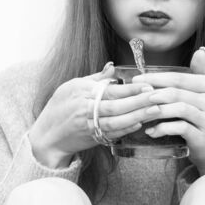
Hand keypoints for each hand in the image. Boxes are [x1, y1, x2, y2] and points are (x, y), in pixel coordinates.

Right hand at [29, 63, 159, 167]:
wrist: (47, 136)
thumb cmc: (59, 107)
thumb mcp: (72, 86)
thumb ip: (95, 78)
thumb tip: (112, 66)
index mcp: (82, 92)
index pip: (111, 90)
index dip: (130, 88)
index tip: (148, 85)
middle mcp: (85, 108)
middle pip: (116, 106)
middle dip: (138, 101)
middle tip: (157, 97)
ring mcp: (89, 125)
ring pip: (116, 121)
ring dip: (137, 116)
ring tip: (155, 110)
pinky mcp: (92, 138)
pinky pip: (112, 134)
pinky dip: (126, 129)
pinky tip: (140, 124)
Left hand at [132, 48, 204, 174]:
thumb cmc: (202, 117)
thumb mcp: (202, 94)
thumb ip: (198, 72)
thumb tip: (201, 50)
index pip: (178, 77)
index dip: (156, 77)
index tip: (136, 80)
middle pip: (177, 92)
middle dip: (153, 93)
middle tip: (135, 96)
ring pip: (179, 108)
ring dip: (157, 110)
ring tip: (142, 113)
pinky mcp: (203, 136)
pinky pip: (181, 128)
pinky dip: (163, 128)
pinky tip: (151, 131)